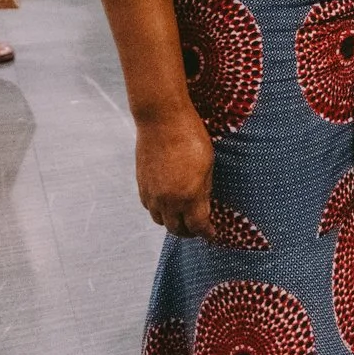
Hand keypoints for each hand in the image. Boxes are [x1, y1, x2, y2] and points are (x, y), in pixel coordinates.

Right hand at [134, 106, 214, 237]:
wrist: (161, 119)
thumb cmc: (190, 136)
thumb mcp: (208, 163)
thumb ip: (204, 190)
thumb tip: (204, 207)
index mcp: (188, 196)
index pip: (198, 226)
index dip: (207, 233)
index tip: (212, 235)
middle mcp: (167, 200)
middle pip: (177, 229)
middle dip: (189, 232)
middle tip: (198, 228)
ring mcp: (152, 193)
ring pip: (161, 221)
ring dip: (172, 223)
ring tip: (182, 218)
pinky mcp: (141, 184)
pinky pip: (149, 207)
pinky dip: (159, 211)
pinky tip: (167, 203)